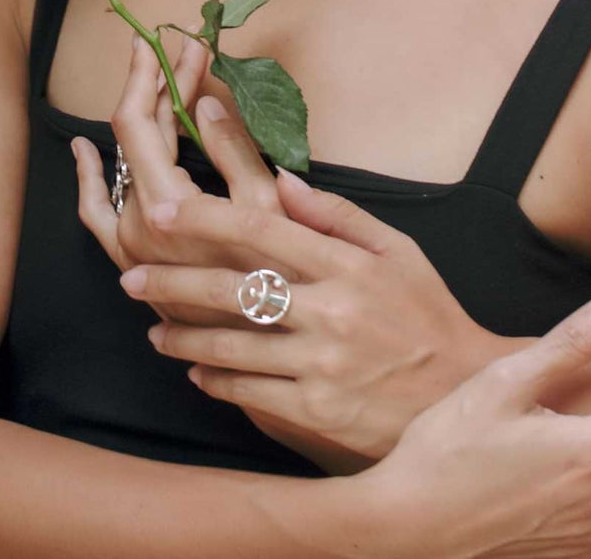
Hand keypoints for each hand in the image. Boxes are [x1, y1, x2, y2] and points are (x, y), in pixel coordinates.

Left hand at [72, 32, 283, 321]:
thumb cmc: (285, 279)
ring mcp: (130, 251)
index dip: (157, 74)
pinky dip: (90, 179)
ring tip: (149, 79)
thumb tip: (208, 100)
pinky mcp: (134, 267)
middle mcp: (136, 231)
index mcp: (167, 209)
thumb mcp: (270, 208)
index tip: (178, 37)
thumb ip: (234, 151)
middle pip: (132, 139)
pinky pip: (96, 215)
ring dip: (135, 120)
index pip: (142, 122)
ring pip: (116, 169)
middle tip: (183, 46)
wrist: (272, 350)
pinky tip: (86, 154)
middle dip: (160, 85)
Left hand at [122, 174, 500, 461]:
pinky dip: (214, 381)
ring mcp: (320, 364)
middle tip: (130, 274)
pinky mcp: (314, 411)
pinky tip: (195, 373)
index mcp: (348, 264)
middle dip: (172, 280)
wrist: (460, 391)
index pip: (263, 228)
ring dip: (182, 338)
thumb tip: (282, 179)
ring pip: (231, 346)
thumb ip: (338, 215)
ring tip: (154, 331)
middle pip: (233, 289)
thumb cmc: (426, 312)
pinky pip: (248, 392)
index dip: (207, 217)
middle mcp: (330, 310)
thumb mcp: (397, 250)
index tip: (165, 210)